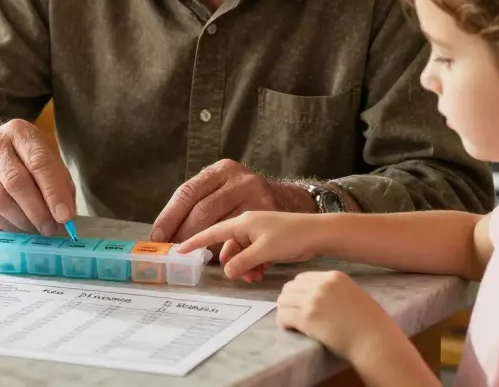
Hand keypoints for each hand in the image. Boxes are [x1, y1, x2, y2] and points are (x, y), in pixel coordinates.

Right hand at [0, 119, 75, 235]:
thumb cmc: (22, 158)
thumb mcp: (45, 158)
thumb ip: (60, 182)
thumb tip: (66, 215)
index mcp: (19, 131)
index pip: (38, 162)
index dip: (53, 192)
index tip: (64, 216)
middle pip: (16, 182)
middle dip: (38, 211)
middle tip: (51, 229)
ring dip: (22, 221)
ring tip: (36, 228)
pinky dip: (6, 224)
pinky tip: (18, 226)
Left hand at [150, 159, 312, 244]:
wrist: (294, 201)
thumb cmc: (250, 199)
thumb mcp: (228, 189)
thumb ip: (205, 205)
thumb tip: (170, 235)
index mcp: (222, 170)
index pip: (188, 192)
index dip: (170, 217)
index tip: (158, 237)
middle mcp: (239, 179)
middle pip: (202, 210)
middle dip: (184, 235)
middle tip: (174, 252)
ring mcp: (256, 195)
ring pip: (222, 229)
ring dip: (207, 249)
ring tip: (198, 260)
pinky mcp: (271, 215)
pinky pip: (243, 241)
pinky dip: (231, 254)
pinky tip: (227, 261)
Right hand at [177, 211, 322, 281]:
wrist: (319, 234)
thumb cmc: (292, 236)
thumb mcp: (264, 251)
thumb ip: (242, 262)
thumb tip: (228, 271)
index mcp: (242, 222)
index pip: (212, 231)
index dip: (195, 241)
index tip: (179, 250)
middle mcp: (247, 225)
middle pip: (228, 248)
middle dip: (233, 265)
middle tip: (244, 277)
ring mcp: (257, 233)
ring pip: (240, 255)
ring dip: (244, 268)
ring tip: (256, 276)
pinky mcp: (267, 242)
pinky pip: (251, 256)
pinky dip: (253, 266)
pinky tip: (262, 272)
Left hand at [276, 271, 391, 361]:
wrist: (374, 341)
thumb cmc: (370, 323)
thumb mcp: (353, 294)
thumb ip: (334, 291)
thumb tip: (315, 297)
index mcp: (333, 276)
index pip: (302, 278)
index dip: (298, 291)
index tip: (300, 302)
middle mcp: (321, 285)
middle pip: (290, 287)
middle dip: (289, 300)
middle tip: (293, 312)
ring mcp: (313, 300)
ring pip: (283, 300)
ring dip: (285, 310)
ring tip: (291, 321)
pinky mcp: (307, 318)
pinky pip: (283, 316)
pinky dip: (283, 322)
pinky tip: (290, 328)